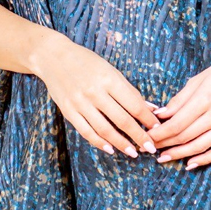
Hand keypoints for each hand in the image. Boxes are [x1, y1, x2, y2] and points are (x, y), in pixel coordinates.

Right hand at [32, 34, 160, 159]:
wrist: (53, 57)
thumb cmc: (87, 62)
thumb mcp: (111, 70)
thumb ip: (129, 91)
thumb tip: (151, 109)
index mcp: (109, 79)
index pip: (134, 105)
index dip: (147, 120)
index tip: (157, 129)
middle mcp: (95, 92)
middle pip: (122, 120)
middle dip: (139, 136)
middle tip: (151, 148)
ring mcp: (80, 103)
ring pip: (105, 129)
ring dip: (121, 143)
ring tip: (133, 152)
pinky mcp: (69, 111)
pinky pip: (86, 132)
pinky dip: (99, 143)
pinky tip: (110, 149)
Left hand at [147, 53, 210, 169]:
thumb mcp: (198, 79)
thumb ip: (179, 99)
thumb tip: (160, 114)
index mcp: (205, 99)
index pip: (176, 123)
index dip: (160, 133)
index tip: (148, 136)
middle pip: (185, 136)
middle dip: (165, 144)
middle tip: (150, 148)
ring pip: (199, 146)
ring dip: (179, 154)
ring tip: (164, 158)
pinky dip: (204, 160)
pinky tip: (189, 164)